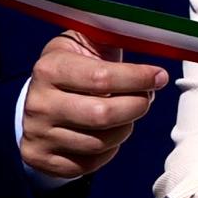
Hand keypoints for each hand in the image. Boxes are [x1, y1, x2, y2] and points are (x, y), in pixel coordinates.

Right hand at [18, 33, 169, 186]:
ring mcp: (38, 134)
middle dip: (136, 106)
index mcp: (49, 69)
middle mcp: (39, 103)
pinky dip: (109, 150)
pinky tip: (108, 133)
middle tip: (146, 98)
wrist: (38, 100)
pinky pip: (90, 163)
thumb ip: (112, 37)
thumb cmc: (74, 69)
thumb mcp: (84, 44)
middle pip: (103, 115)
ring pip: (101, 142)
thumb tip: (150, 34)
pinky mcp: (42, 158)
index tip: (159, 76)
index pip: (102, 77)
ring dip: (125, 128)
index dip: (138, 78)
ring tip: (127, 114)